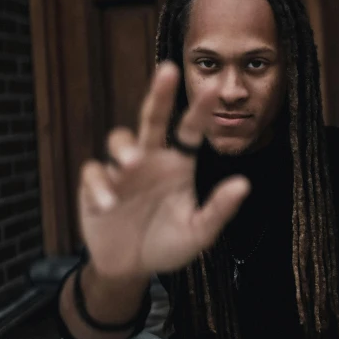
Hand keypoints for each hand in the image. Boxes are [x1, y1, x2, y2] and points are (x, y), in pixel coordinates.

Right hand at [77, 60, 250, 281]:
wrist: (131, 267)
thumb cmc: (168, 243)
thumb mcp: (199, 233)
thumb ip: (219, 210)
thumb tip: (244, 184)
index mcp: (178, 164)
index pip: (190, 131)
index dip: (200, 111)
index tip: (213, 88)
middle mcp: (151, 159)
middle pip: (153, 118)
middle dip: (160, 94)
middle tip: (168, 70)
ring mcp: (122, 171)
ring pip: (119, 139)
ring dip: (124, 147)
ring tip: (131, 163)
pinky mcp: (95, 186)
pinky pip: (94, 173)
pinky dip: (99, 186)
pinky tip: (109, 204)